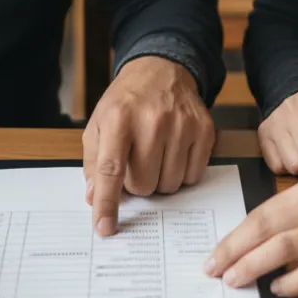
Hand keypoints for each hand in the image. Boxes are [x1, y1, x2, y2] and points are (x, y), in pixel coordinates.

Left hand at [82, 56, 214, 235]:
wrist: (161, 70)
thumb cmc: (126, 101)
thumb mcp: (99, 123)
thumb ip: (93, 162)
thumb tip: (94, 198)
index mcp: (119, 117)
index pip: (111, 170)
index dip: (107, 203)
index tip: (104, 228)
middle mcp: (152, 120)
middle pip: (143, 184)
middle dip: (136, 183)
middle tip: (135, 162)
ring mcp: (182, 124)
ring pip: (169, 185)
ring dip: (159, 179)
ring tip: (155, 153)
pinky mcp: (204, 129)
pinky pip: (193, 176)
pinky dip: (181, 173)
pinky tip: (174, 151)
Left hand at [205, 174, 297, 295]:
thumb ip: (293, 212)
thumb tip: (255, 238)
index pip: (262, 212)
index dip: (235, 234)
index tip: (215, 251)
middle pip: (266, 228)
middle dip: (235, 250)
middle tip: (214, 268)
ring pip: (284, 248)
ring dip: (255, 265)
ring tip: (236, 279)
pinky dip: (293, 282)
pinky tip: (278, 288)